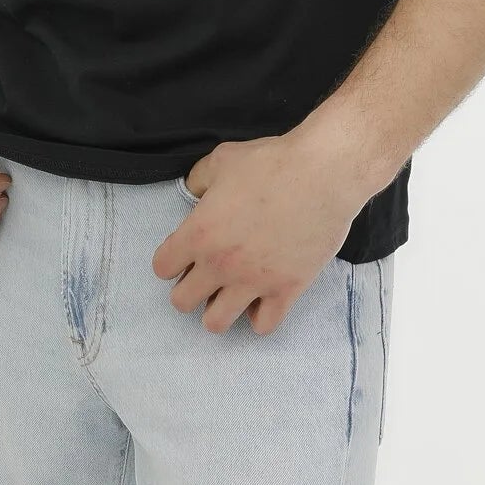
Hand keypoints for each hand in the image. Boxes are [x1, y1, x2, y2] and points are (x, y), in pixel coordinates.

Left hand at [151, 133, 367, 334]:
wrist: (322, 173)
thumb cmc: (272, 162)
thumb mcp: (223, 159)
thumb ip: (199, 180)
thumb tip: (196, 194)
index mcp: (199, 232)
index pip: (162, 267)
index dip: (171, 258)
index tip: (186, 251)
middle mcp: (220, 264)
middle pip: (181, 302)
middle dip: (189, 288)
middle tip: (206, 272)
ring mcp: (253, 282)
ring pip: (216, 323)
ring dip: (218, 308)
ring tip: (230, 290)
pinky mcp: (286, 291)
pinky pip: (262, 326)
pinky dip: (258, 315)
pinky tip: (262, 296)